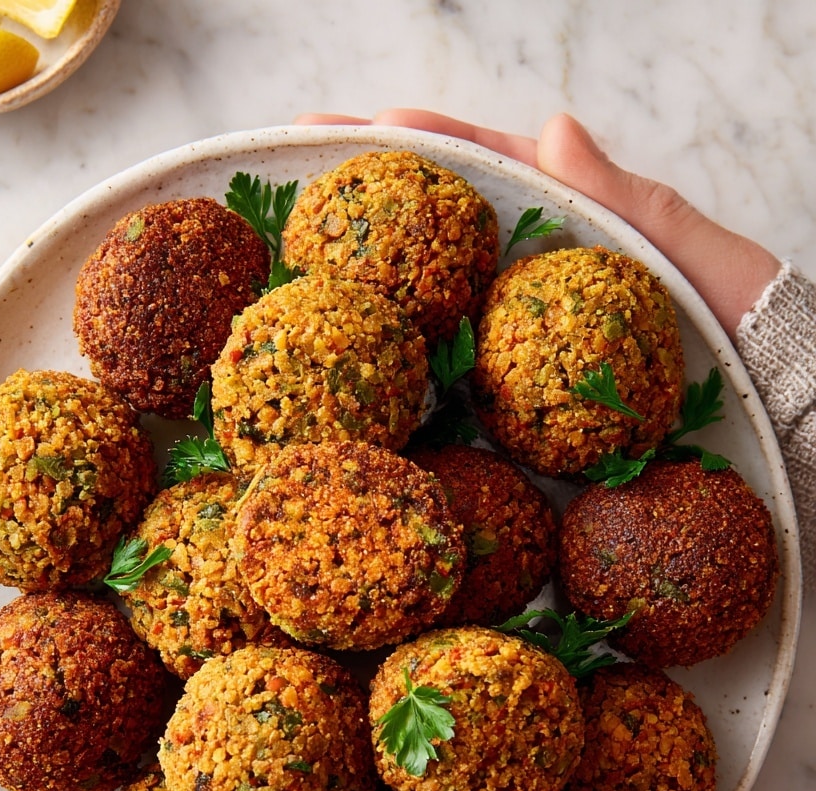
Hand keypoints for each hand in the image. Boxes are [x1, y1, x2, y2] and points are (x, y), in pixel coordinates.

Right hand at [294, 109, 779, 339]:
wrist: (759, 396)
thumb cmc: (733, 311)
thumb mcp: (682, 245)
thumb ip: (622, 196)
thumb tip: (552, 131)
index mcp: (571, 215)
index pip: (483, 164)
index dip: (420, 142)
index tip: (358, 125)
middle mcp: (535, 264)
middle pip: (441, 222)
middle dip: (372, 193)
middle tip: (300, 170)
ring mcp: (524, 319)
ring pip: (438, 286)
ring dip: (375, 267)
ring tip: (305, 248)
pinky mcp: (524, 377)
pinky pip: (460, 357)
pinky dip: (411, 344)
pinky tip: (365, 341)